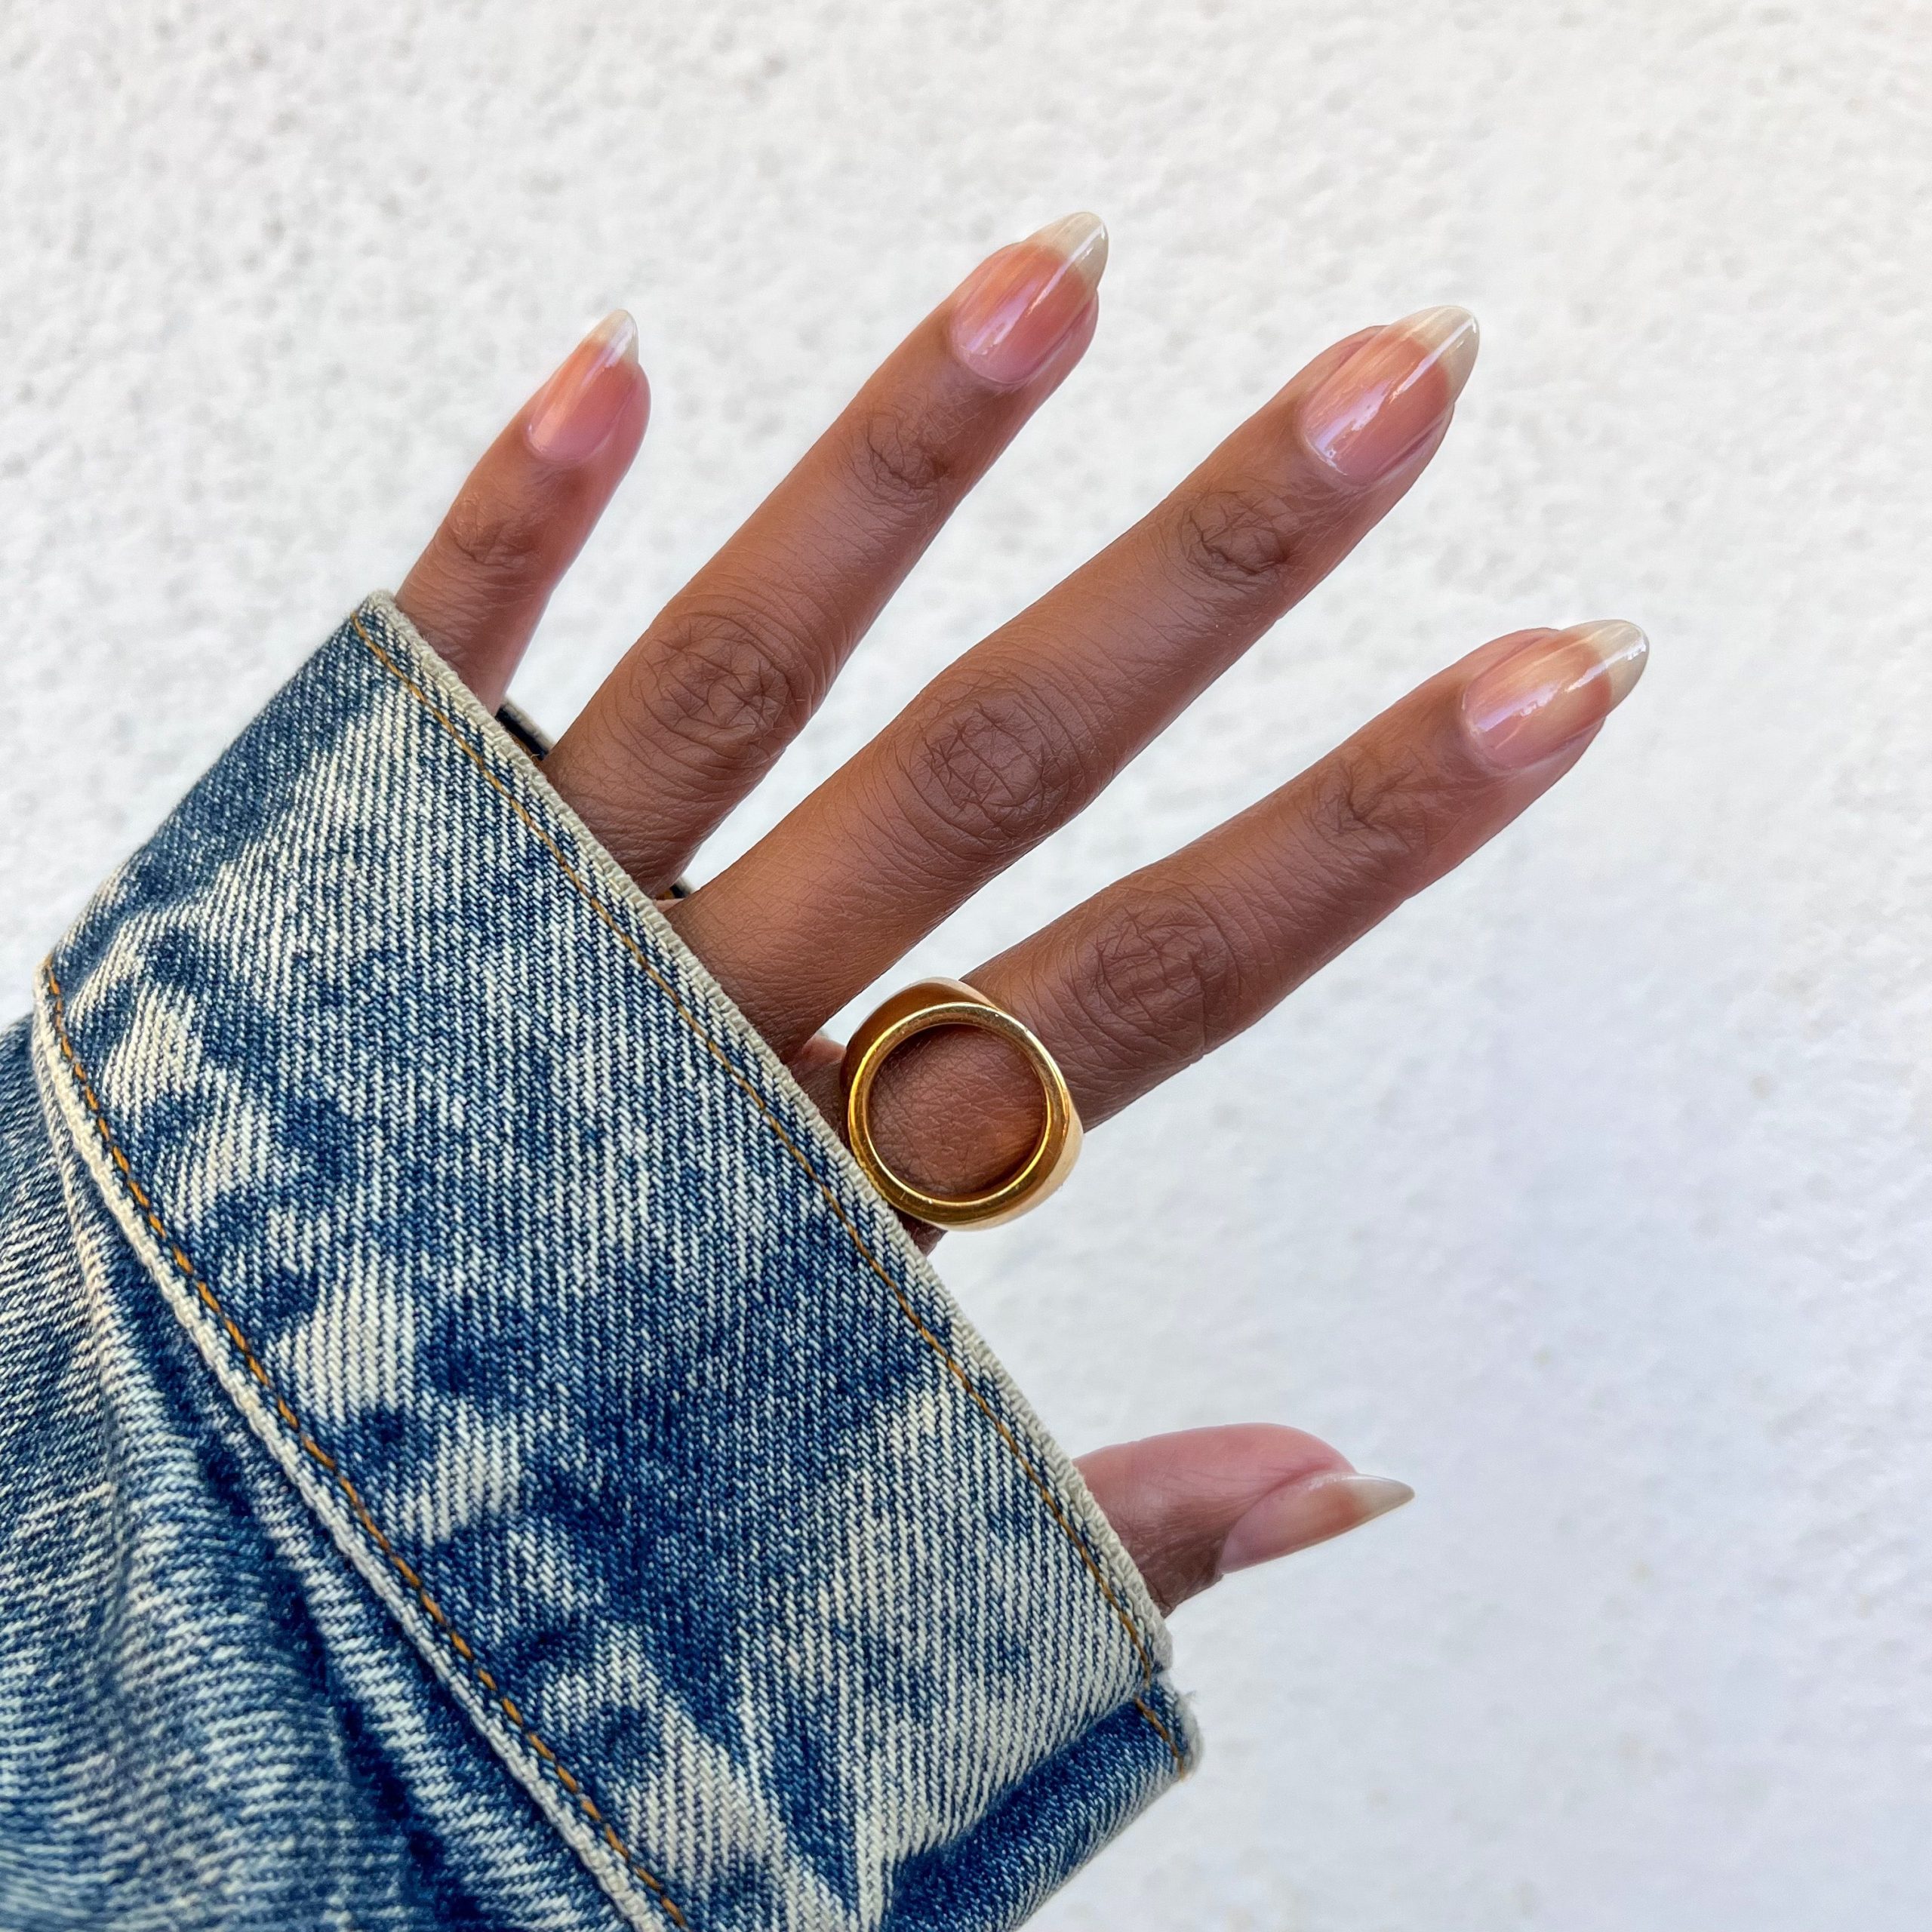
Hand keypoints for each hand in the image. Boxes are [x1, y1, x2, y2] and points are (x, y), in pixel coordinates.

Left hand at [394, 214, 1645, 1613]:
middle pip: (989, 775)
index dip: (1368, 836)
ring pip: (737, 676)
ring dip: (900, 468)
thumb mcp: (829, 1583)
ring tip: (1053, 277)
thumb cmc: (529, 1556)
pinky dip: (512, 525)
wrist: (206, 1563)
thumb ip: (1093, 1524)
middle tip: (1386, 393)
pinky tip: (616, 357)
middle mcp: (689, 1040)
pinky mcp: (336, 889)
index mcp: (835, 1203)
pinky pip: (427, 687)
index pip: (1159, 986)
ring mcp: (509, 943)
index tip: (1548, 681)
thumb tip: (1361, 1480)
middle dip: (1207, 577)